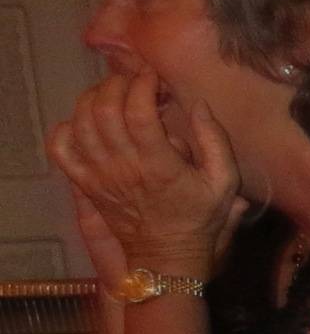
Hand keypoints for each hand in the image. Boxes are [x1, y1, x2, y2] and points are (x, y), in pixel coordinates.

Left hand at [46, 72, 239, 274]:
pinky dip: (65, 128)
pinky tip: (84, 122)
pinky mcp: (85, 184)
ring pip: (81, 122)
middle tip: (133, 82)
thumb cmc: (199, 218)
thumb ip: (215, 141)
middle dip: (117, 85)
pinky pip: (60, 148)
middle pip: (105, 109)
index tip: (154, 77)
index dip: (142, 85)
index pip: (138, 112)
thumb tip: (198, 105)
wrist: (167, 256)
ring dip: (94, 99)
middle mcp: (124, 167)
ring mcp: (99, 176)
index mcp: (159, 166)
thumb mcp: (224, 182)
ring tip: (113, 95)